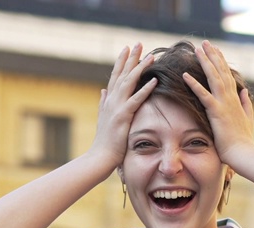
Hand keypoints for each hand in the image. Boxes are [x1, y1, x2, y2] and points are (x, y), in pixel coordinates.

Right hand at [90, 44, 157, 166]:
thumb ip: (104, 103)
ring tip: (150, 56)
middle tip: (139, 43)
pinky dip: (145, 89)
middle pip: (122, 74)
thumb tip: (103, 90)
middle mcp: (111, 100)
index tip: (127, 48)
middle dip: (131, 58)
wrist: (100, 157)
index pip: (115, 76)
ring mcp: (116, 107)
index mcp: (108, 100)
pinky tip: (154, 80)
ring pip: (129, 82)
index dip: (121, 61)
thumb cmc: (104, 141)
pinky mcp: (123, 117)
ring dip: (140, 68)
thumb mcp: (103, 118)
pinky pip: (136, 100)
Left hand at [183, 40, 253, 166]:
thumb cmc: (243, 140)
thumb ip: (246, 103)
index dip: (221, 62)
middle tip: (205, 43)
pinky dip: (194, 84)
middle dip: (213, 55)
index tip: (216, 50)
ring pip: (214, 78)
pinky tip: (185, 75)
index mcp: (235, 99)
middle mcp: (230, 98)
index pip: (227, 75)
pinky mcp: (217, 112)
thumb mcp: (247, 118)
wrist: (244, 153)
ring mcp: (224, 104)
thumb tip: (245, 91)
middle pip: (221, 71)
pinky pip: (204, 95)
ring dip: (205, 62)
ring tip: (197, 49)